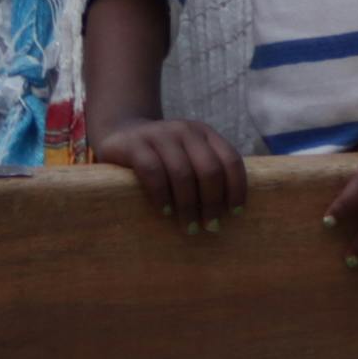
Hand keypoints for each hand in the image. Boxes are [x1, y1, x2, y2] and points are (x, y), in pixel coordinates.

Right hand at [93, 112, 247, 231]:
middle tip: (211, 227)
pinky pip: (152, 171)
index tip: (235, 214)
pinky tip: (165, 212)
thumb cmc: (162, 156)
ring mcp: (159, 135)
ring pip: (182, 173)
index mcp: (205, 133)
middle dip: (213, 202)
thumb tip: (230, 213)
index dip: (237, 188)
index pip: (231, 160)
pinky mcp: (134, 144)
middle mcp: (185, 131)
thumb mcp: (188, 156)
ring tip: (190, 227)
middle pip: (209, 169)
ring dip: (188, 205)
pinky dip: (161, 194)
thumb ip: (205, 172)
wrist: (120, 132)